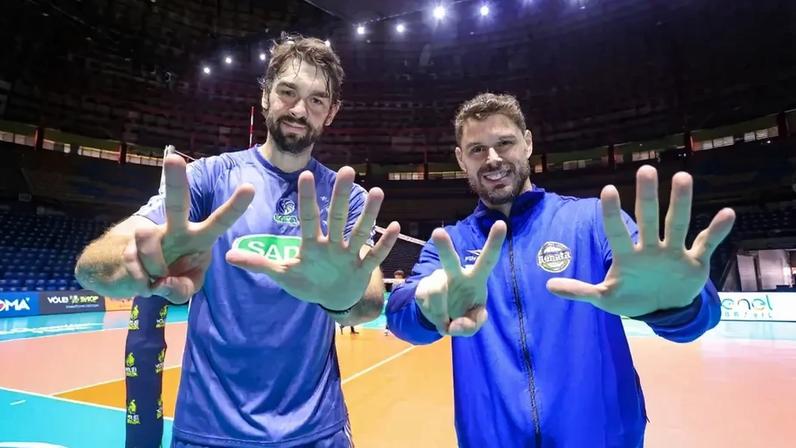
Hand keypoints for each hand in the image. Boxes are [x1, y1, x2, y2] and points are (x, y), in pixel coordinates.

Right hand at [125, 154, 254, 302]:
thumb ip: (183, 288)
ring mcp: (148, 236)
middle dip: (174, 180)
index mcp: (197, 237)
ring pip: (150, 245)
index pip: (218, 222)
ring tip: (156, 277)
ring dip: (155, 270)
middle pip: (175, 203)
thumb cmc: (170, 275)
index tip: (249, 187)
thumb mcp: (185, 287)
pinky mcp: (126, 248)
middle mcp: (175, 230)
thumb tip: (162, 281)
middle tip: (173, 158)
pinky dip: (143, 284)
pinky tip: (143, 279)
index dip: (234, 207)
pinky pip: (137, 269)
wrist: (131, 278)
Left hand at [225, 166, 400, 310]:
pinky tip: (395, 226)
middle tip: (347, 170)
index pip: (309, 218)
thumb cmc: (307, 282)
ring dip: (368, 214)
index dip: (307, 198)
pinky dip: (384, 243)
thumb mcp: (282, 275)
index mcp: (312, 244)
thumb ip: (259, 264)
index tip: (305, 174)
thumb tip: (227, 256)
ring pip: (359, 231)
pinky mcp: (362, 269)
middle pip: (337, 217)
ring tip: (378, 192)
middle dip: (340, 196)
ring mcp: (349, 255)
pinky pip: (375, 255)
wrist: (332, 298)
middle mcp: (332, 244)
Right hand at [415, 221, 505, 336]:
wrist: (440, 315)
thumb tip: (454, 325)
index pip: (487, 259)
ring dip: (443, 313)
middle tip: (437, 233)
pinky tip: (439, 316)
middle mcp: (456, 274)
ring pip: (437, 294)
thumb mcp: (474, 321)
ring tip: (447, 318)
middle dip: (444, 247)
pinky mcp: (422, 289)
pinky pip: (429, 307)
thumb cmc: (464, 311)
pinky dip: (437, 320)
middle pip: (450, 260)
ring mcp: (437, 280)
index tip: (501, 223)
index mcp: (475, 278)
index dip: (494, 243)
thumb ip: (472, 325)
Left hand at [546, 165, 735, 316]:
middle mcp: (650, 248)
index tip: (607, 189)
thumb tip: (548, 287)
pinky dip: (717, 230)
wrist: (663, 310)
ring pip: (677, 223)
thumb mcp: (605, 298)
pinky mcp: (695, 262)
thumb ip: (580, 291)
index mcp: (627, 256)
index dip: (611, 213)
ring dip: (680, 202)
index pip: (616, 231)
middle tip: (645, 170)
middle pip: (647, 218)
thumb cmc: (631, 297)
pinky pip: (706, 243)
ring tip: (683, 176)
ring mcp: (673, 252)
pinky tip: (727, 213)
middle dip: (646, 197)